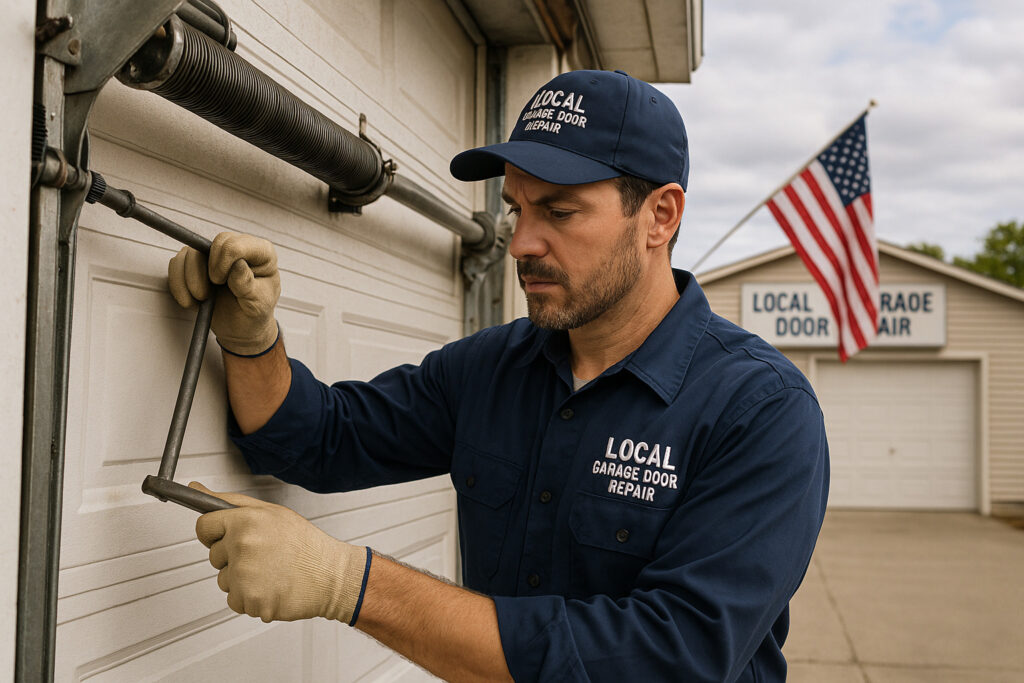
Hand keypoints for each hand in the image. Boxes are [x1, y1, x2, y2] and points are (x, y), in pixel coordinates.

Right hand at [168, 232, 280, 355]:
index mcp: (261, 253)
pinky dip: (178, 284)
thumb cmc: (254, 313)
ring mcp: (215, 254)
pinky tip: (191, 301)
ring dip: (190, 279)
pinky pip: (177, 264)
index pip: (235, 244)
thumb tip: (238, 264)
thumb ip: (247, 285)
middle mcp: (238, 248)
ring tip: (201, 299)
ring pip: (190, 253)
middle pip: (213, 244)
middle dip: (206, 270)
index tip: (223, 283)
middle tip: (209, 292)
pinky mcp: (196, 263)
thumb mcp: (257, 304)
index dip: (223, 263)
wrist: (241, 327)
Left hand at [191, 482, 368, 623]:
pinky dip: (250, 599)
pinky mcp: (250, 600)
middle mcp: (242, 546)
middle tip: (264, 555)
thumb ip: (230, 501)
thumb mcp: (271, 512)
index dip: (215, 533)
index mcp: (246, 520)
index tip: (226, 537)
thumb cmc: (305, 543)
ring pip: (223, 580)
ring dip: (241, 580)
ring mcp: (245, 575)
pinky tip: (271, 588)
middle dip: (233, 557)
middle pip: (214, 556)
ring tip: (270, 572)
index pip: (204, 527)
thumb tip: (196, 489)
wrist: (331, 576)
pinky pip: (235, 601)